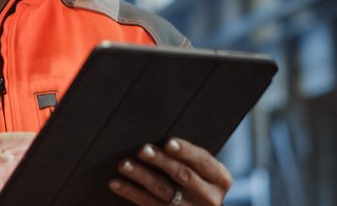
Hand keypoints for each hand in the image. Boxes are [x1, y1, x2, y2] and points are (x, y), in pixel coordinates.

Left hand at [108, 137, 232, 205]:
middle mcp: (209, 197)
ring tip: (124, 164)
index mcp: (220, 179)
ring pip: (163, 192)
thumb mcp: (205, 172)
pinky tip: (116, 183)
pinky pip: (148, 205)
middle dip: (161, 161)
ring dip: (141, 176)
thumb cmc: (198, 181)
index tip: (168, 143)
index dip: (185, 151)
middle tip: (143, 150)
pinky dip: (131, 192)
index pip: (203, 161)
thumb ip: (191, 158)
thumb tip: (160, 136)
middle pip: (182, 175)